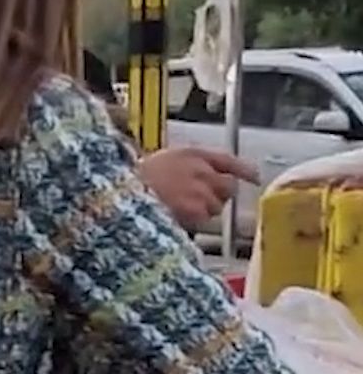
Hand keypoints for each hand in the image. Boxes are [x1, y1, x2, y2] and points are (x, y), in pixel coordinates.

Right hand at [137, 147, 258, 230]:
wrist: (119, 194)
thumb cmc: (133, 180)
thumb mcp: (161, 161)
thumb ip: (189, 165)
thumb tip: (213, 175)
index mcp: (190, 153)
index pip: (227, 160)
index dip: (243, 169)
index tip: (253, 177)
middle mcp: (200, 169)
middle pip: (228, 185)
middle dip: (219, 193)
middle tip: (199, 198)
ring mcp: (200, 190)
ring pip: (217, 205)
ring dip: (205, 208)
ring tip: (180, 206)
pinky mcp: (196, 209)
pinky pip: (204, 218)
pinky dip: (194, 220)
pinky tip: (176, 213)